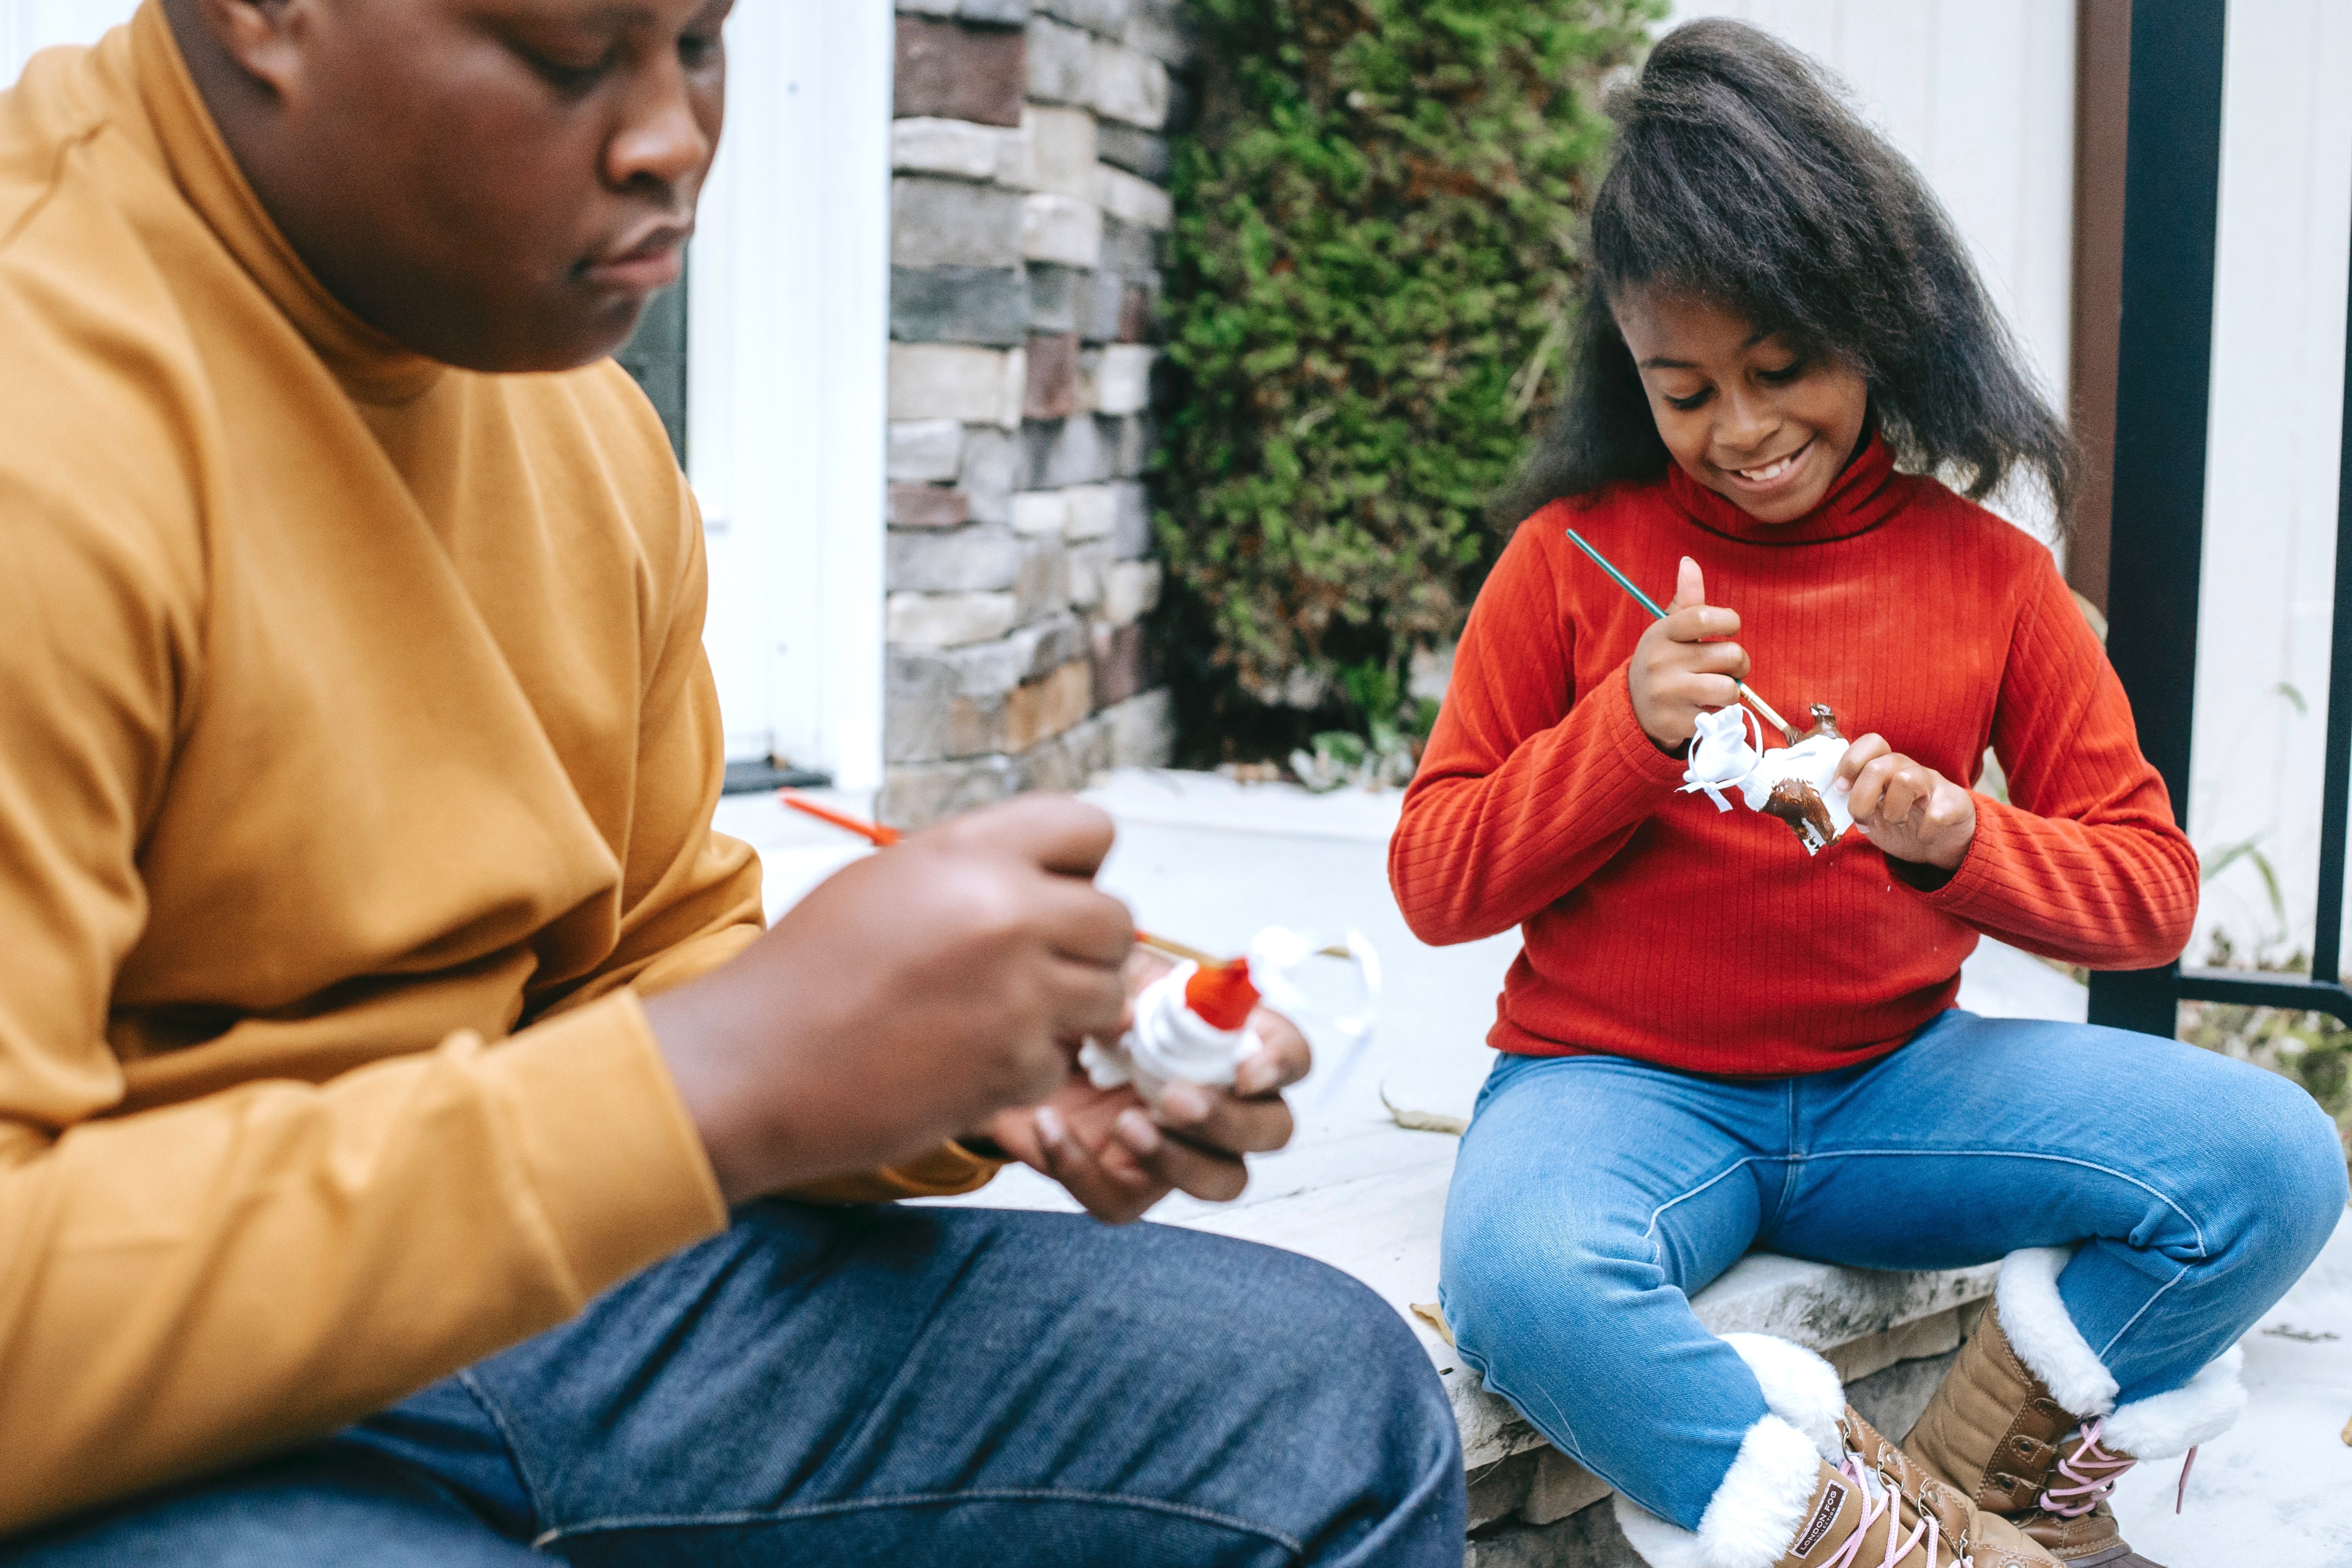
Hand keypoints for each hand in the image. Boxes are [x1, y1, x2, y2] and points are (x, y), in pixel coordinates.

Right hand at [645, 795, 1134, 1202]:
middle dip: (1085, 948)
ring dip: (1067, 1012)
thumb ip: (979, 869)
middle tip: (1032, 968)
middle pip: (1116, 921)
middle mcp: (1006, 911)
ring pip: (1107, 996)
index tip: (1049, 894)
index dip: (1078, 866)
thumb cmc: (811, 971)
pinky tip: (963, 1062)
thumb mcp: (892, 879)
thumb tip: (1054, 878)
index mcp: (973, 851)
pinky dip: (1024, 1070)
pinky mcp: (1013, 1067)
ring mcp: (1018, 993)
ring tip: (996, 1015)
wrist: (752, 1065)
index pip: (1092, 830)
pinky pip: (1062, 1062)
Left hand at [978, 951, 1312, 1223]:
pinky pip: (1123, 1201)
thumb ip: (1133, 987)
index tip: (1247, 1074)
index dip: (1282, 1066)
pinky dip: (1082, 1169)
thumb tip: (1138, 1017)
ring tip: (1125, 1125)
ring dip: (1183, 1162)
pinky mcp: (1126, 1182)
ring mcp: (1181, 1146)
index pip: (1289, 1055)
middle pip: (1272, 1129)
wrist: (1011, 1037)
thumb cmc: (1079, 1003)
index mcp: (1228, 1039)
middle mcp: (1219, 1098)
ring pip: (1224, 1180)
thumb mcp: (1105, 976)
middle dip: (1230, 1121)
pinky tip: (1050, 1127)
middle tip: (1172, 1099)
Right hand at [1628, 557, 1750, 749]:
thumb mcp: (1669, 630)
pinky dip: (1719, 713)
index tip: (1730, 628)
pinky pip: (1720, 715)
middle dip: (1738, 662)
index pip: (1704, 617)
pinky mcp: (1676, 722)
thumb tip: (1689, 562)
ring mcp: (1668, 693)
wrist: (1634, 708)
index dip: (1729, 621)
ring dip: (1732, 690)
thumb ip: (1686, 600)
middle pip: (1729, 655)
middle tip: (1728, 667)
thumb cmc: (1663, 662)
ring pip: (1728, 688)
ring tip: (1719, 688)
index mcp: (1662, 633)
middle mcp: (1661, 662)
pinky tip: (1704, 707)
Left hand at [1835, 735, 1977, 870]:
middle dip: (1862, 795)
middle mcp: (1909, 769)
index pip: (1871, 743)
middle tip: (1861, 817)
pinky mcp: (1956, 803)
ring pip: (1906, 780)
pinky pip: (1937, 813)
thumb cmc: (1902, 823)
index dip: (1850, 762)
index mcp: (1887, 767)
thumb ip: (1855, 805)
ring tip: (1896, 822)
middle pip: (1879, 765)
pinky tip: (1923, 836)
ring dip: (1893, 810)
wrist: (1942, 842)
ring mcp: (1934, 784)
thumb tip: (1833, 805)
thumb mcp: (1873, 814)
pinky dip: (1926, 831)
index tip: (1840, 788)